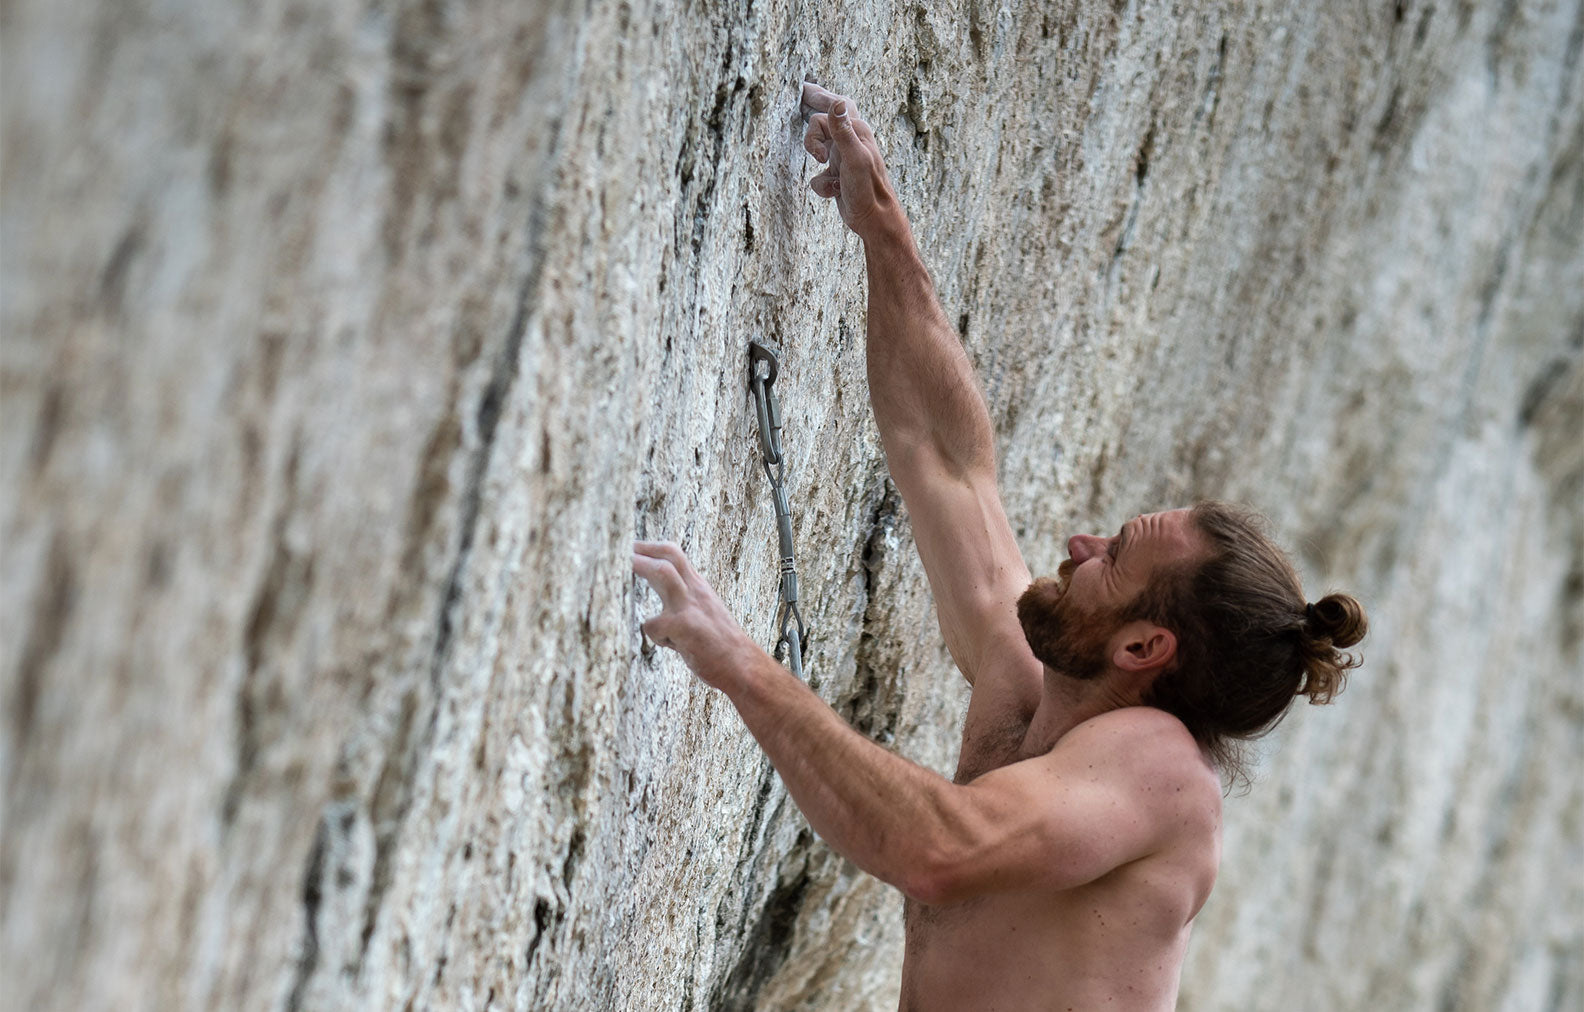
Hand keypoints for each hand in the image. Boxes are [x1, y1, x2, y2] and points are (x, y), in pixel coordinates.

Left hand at [633, 540, 761, 688]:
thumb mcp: (704, 612)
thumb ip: (682, 599)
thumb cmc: (719, 645)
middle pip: (669, 554)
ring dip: (639, 566)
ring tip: (619, 568)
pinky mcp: (686, 627)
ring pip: (663, 572)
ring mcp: (690, 607)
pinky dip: (654, 635)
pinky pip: (654, 625)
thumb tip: (659, 592)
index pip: (673, 554)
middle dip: (641, 548)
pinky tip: (668, 644)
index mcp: (698, 587)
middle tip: (617, 550)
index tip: (629, 548)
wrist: (743, 667)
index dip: (649, 548)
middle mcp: (695, 591)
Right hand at [801, 81, 899, 238]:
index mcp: (856, 131)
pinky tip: (834, 190)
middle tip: (799, 100)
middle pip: (825, 120)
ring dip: (813, 153)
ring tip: (820, 162)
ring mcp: (843, 159)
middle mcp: (850, 141)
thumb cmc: (868, 189)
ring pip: (817, 146)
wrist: (874, 220)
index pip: (834, 105)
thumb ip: (843, 130)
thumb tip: (837, 103)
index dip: (817, 95)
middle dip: (812, 115)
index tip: (800, 87)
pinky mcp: (838, 176)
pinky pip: (818, 174)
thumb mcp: (854, 157)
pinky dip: (821, 183)